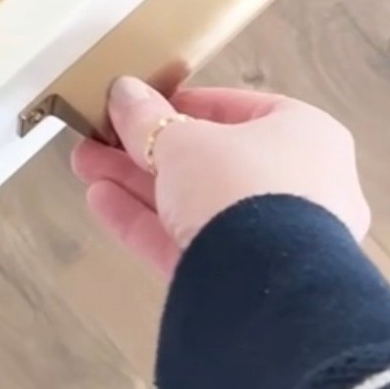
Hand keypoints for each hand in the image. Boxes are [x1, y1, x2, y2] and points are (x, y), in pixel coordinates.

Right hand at [72, 77, 369, 278]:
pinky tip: (101, 202)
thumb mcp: (185, 143)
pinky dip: (146, 223)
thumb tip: (124, 92)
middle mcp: (298, 185)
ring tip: (85, 165)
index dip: (180, 104)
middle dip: (145, 148)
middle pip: (207, 160)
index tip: (138, 104)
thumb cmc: (244, 191)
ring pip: (193, 202)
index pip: (235, 109)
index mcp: (303, 135)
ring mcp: (272, 240)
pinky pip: (190, 243)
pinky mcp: (243, 283)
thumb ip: (148, 119)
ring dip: (137, 183)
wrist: (268, 296)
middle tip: (99, 137)